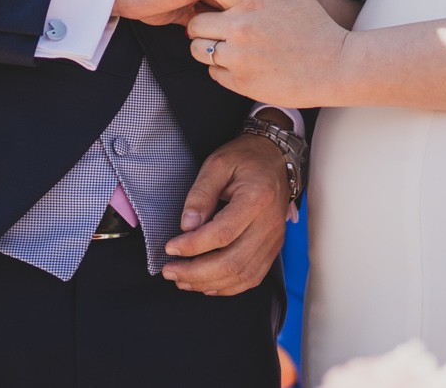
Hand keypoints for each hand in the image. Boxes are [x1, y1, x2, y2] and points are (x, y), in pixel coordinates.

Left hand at [159, 132, 289, 294]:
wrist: (274, 158)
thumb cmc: (245, 158)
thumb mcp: (217, 164)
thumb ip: (201, 194)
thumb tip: (187, 226)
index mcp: (257, 199)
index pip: (222, 234)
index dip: (192, 246)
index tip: (170, 248)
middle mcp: (270, 224)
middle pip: (232, 262)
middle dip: (195, 273)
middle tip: (170, 271)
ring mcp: (274, 239)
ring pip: (241, 275)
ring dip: (208, 283)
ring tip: (182, 279)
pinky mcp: (273, 248)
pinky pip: (251, 278)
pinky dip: (227, 287)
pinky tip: (206, 283)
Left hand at [170, 0, 347, 107]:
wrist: (335, 67)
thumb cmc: (315, 25)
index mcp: (252, 1)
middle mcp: (240, 28)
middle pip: (194, 23)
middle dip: (201, 23)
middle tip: (217, 25)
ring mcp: (238, 57)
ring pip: (198, 50)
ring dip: (208, 46)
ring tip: (232, 45)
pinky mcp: (239, 82)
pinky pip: (213, 72)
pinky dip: (222, 67)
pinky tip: (245, 63)